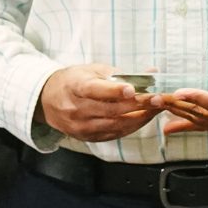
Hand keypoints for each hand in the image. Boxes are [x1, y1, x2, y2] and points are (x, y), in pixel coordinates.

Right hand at [38, 65, 162, 142]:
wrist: (48, 100)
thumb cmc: (74, 81)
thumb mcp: (92, 70)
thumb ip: (121, 73)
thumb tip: (152, 72)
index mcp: (75, 87)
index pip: (95, 90)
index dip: (114, 91)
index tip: (132, 89)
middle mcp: (76, 109)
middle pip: (110, 110)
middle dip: (138, 105)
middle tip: (158, 99)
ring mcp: (81, 126)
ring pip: (115, 125)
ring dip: (139, 118)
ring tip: (156, 109)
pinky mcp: (87, 137)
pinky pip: (113, 134)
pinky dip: (131, 127)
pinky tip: (143, 118)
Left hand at [157, 64, 207, 147]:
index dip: (199, 97)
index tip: (180, 92)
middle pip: (199, 113)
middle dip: (175, 104)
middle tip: (151, 96)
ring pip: (196, 119)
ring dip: (174, 111)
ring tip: (151, 104)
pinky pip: (202, 127)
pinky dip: (184, 125)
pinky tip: (167, 127)